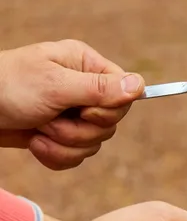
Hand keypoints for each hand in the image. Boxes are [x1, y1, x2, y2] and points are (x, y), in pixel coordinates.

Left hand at [0, 40, 144, 169]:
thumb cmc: (6, 88)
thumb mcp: (54, 87)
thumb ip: (98, 89)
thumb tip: (140, 85)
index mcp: (85, 65)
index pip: (124, 91)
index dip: (109, 110)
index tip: (83, 111)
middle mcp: (83, 88)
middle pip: (111, 122)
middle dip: (80, 130)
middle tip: (50, 121)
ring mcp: (71, 113)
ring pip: (95, 142)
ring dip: (65, 143)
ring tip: (38, 131)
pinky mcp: (59, 134)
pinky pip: (78, 154)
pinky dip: (57, 156)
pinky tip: (36, 145)